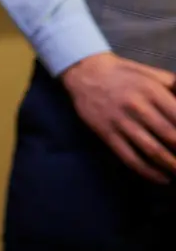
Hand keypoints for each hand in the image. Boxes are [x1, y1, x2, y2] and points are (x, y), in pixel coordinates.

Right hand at [59, 51, 175, 182]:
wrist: (84, 72)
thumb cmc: (123, 74)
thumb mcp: (152, 74)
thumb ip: (174, 86)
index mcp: (152, 90)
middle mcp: (137, 106)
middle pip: (170, 137)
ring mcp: (120, 121)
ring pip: (152, 151)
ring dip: (171, 165)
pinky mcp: (106, 133)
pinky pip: (130, 157)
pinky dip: (149, 172)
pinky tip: (162, 178)